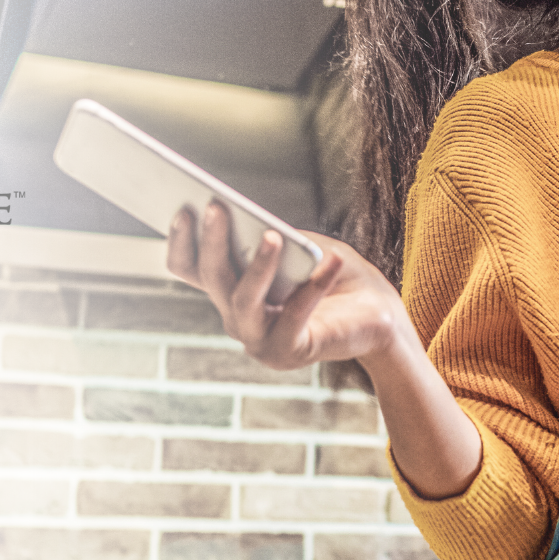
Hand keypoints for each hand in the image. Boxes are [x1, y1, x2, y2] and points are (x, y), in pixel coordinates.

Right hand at [166, 203, 406, 369]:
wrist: (378, 314)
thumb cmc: (335, 271)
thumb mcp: (301, 245)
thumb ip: (274, 237)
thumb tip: (254, 228)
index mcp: (231, 290)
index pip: (189, 268)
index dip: (180, 241)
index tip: (183, 209)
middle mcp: (236, 318)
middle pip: (213, 278)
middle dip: (212, 240)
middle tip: (216, 207)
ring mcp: (258, 340)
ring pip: (243, 301)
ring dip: (257, 266)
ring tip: (273, 236)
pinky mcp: (290, 352)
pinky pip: (295, 316)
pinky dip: (314, 286)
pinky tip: (332, 260)